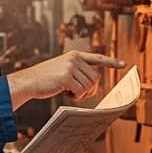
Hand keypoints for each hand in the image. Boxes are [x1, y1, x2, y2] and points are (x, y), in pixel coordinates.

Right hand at [7, 51, 125, 109]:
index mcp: (75, 55)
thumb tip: (93, 84)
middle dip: (89, 89)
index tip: (123, 64)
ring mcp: (70, 66)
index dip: (111, 62)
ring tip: (67, 91)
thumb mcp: (62, 70)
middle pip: (95, 78)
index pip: (97, 58)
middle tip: (76, 93)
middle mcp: (74, 58)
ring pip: (89, 86)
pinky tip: (64, 93)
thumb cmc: (45, 79)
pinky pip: (81, 91)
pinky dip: (75, 97)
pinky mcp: (66, 76)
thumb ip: (78, 72)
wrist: (28, 81)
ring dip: (81, 94)